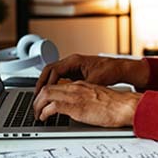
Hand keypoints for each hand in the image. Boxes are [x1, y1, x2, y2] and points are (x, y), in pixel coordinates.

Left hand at [33, 81, 142, 127]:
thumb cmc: (114, 104)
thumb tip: (77, 107)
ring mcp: (74, 96)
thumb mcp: (95, 97)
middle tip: (35, 110)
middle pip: (47, 88)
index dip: (45, 94)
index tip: (42, 102)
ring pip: (46, 95)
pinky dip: (44, 112)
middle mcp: (75, 87)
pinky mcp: (75, 107)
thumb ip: (84, 98)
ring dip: (37, 106)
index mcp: (80, 84)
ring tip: (37, 115)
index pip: (56, 85)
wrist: (123, 105)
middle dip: (37, 99)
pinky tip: (44, 118)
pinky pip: (53, 106)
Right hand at [35, 54, 149, 94]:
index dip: (46, 83)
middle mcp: (72, 62)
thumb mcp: (95, 80)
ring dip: (47, 84)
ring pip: (53, 73)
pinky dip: (54, 85)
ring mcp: (73, 66)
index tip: (42, 93)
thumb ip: (82, 86)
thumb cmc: (110, 70)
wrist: (120, 68)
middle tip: (36, 96)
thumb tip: (71, 94)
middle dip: (41, 83)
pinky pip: (60, 77)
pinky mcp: (76, 72)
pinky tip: (53, 94)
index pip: (53, 70)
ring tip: (41, 96)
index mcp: (74, 61)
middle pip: (49, 70)